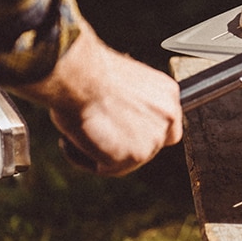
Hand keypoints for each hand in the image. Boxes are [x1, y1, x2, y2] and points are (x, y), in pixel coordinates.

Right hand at [6, 20, 182, 175]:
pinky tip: (72, 140)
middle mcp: (168, 118)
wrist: (79, 74)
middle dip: (120, 144)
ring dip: (100, 152)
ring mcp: (153, 139)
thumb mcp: (126, 84)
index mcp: (168, 95)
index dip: (140, 132)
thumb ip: (134, 105)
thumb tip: (122, 119)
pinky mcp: (133, 156)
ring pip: (124, 161)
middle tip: (93, 132)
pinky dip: (84, 159)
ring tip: (79, 131)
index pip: (166, 128)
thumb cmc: (90, 72)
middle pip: (147, 147)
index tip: (120, 131)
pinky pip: (104, 168)